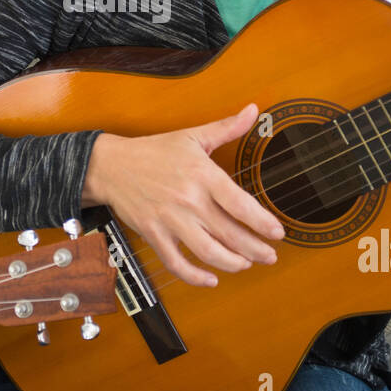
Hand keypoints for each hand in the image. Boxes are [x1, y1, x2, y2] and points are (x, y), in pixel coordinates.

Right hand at [81, 104, 285, 286]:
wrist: (112, 166)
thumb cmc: (154, 151)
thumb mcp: (192, 135)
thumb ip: (226, 127)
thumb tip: (252, 111)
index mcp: (202, 175)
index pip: (239, 203)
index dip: (262, 222)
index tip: (278, 232)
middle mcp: (189, 200)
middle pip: (229, 233)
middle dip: (255, 249)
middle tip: (270, 256)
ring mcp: (170, 220)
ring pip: (207, 252)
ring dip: (231, 263)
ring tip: (246, 265)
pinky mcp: (154, 234)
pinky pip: (176, 263)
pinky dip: (195, 276)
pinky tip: (210, 279)